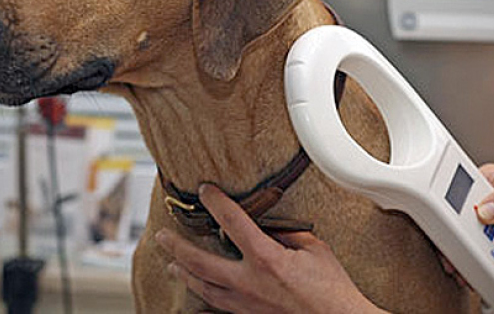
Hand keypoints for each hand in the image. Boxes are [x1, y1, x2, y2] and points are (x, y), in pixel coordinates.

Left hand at [156, 184, 385, 313]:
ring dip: (184, 273)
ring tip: (172, 264)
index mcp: (266, 259)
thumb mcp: (314, 249)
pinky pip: (219, 307)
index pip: (233, 221)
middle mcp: (250, 282)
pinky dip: (204, 298)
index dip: (216, 202)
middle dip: (178, 247)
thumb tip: (269, 227)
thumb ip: (288, 233)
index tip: (205, 191)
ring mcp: (247, 304)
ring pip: (204, 288)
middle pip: (201, 262)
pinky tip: (197, 294)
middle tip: (161, 236)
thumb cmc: (332, 289)